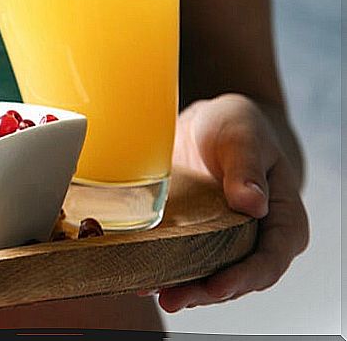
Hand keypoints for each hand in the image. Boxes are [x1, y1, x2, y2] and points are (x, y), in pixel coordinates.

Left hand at [154, 93, 308, 311]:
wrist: (208, 124)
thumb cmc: (237, 127)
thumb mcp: (243, 136)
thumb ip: (247, 167)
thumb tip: (253, 203)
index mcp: (283, 220)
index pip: (269, 260)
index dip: (243, 278)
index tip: (217, 286)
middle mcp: (256, 239)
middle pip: (235, 278)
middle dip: (204, 292)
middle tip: (173, 298)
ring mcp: (224, 243)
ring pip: (206, 276)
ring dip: (180, 289)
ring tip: (152, 292)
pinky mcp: (194, 239)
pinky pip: (181, 261)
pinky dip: (162, 271)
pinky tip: (140, 278)